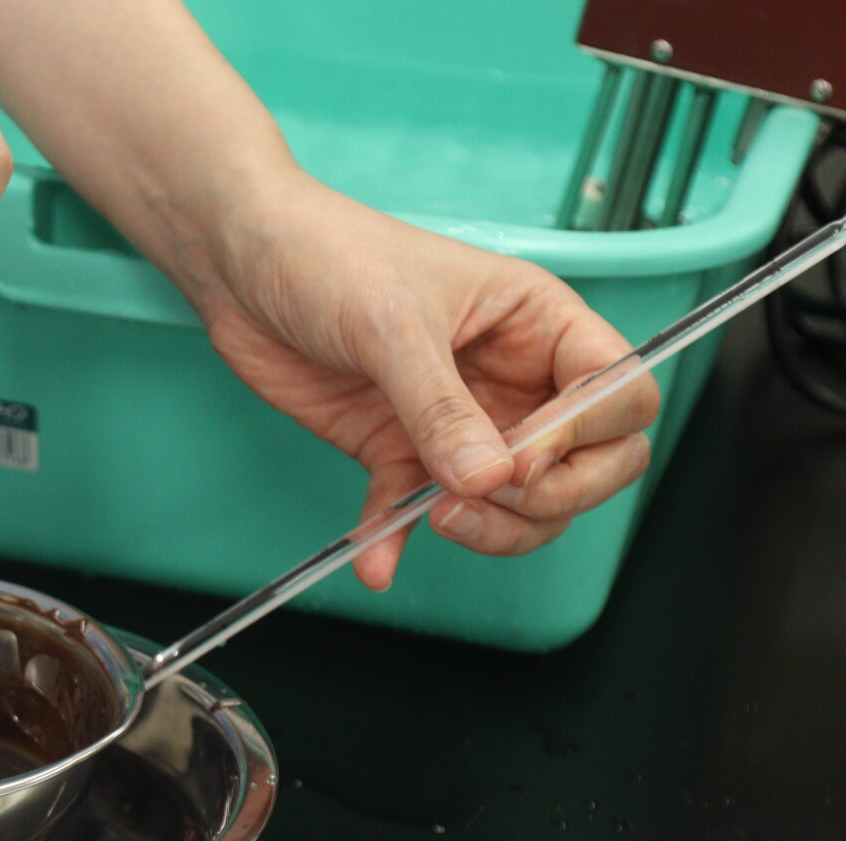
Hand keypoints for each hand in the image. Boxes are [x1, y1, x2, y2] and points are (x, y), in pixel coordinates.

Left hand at [189, 173, 658, 588]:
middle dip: (555, 497)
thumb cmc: (329, 254)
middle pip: (588, 464)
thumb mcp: (393, 324)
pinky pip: (416, 512)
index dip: (589, 438)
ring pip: (515, 503)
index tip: (525, 455)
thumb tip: (489, 479)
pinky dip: (399, 541)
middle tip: (490, 497)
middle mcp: (512, 378)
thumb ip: (441, 406)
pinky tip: (375, 563)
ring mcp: (458, 422)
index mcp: (539, 324)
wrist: (242, 263)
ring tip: (434, 517)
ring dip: (491, 529)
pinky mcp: (396, 451)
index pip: (620, 394)